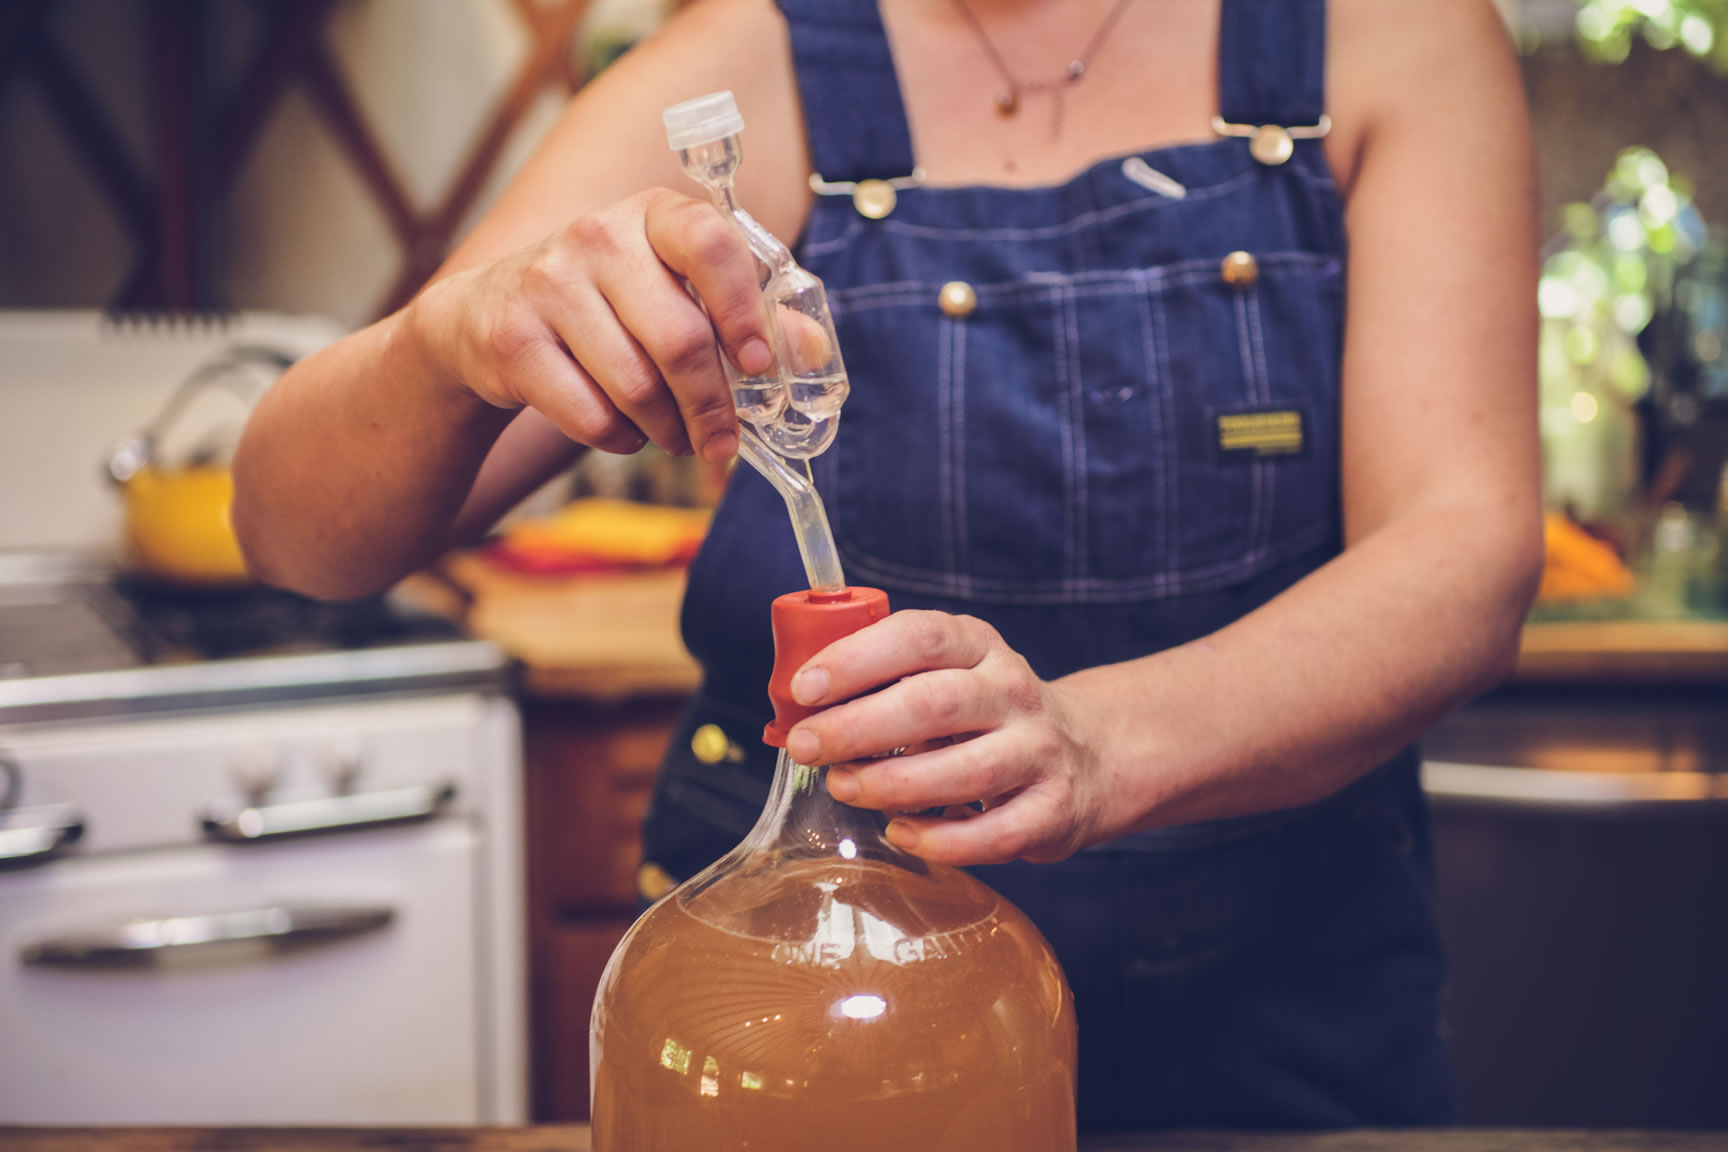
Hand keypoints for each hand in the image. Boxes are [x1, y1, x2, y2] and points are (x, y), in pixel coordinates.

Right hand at [408, 188, 769, 461]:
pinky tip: (621, 428)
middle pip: (679, 338)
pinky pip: (591, 416)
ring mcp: (549, 283)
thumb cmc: (610, 306)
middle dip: (712, 407)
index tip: (758, 364)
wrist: (487, 317)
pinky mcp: (513, 338)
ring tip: (674, 436)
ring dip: (668, 431)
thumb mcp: (676, 292)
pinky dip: (620, 440)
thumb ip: (748, 315)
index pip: (711, 243)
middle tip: (723, 442)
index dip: (743, 310)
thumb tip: (811, 351)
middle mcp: (599, 235)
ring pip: (637, 387)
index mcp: (654, 215)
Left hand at [783, 610, 1106, 865]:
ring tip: (844, 786)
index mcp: (979, 646)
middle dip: (859, 726)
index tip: (804, 688)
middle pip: (935, 703)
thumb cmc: (986, 714)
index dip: (856, 659)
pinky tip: (900, 832)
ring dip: (892, 783)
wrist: (1089, 753)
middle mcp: (1014, 692)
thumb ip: (885, 683)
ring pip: (965, 770)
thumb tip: (798, 712)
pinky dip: (940, 839)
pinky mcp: (1053, 810)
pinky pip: (994, 833)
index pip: (919, 638)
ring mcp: (1039, 751)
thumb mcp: (947, 674)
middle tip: (807, 746)